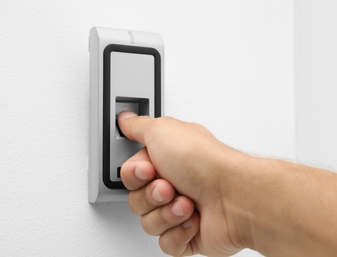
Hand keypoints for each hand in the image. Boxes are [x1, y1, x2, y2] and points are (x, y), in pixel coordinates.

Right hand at [118, 111, 248, 255]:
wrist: (236, 197)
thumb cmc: (205, 163)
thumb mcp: (162, 131)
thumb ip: (139, 127)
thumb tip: (125, 120)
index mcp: (165, 159)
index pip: (130, 174)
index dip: (134, 175)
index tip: (148, 169)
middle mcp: (173, 183)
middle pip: (136, 200)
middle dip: (151, 195)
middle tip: (170, 186)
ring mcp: (181, 210)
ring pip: (148, 223)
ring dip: (167, 213)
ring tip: (187, 203)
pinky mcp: (189, 235)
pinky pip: (166, 243)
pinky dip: (178, 233)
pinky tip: (193, 220)